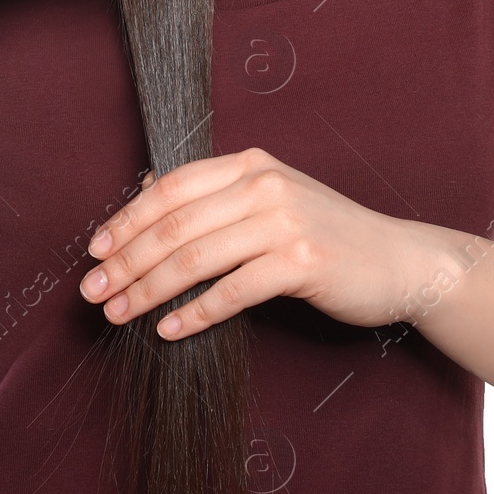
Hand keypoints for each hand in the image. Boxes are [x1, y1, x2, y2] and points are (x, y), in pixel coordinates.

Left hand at [77, 147, 440, 339]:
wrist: (399, 261)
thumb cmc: (327, 235)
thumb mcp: (271, 199)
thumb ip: (217, 197)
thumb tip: (147, 201)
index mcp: (249, 164)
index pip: (170, 188)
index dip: (126, 219)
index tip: (95, 251)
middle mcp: (263, 184)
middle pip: (174, 224)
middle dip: (126, 260)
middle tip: (94, 291)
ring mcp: (283, 221)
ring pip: (195, 258)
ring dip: (148, 290)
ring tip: (119, 314)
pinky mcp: (301, 262)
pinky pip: (232, 291)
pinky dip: (194, 313)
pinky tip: (169, 329)